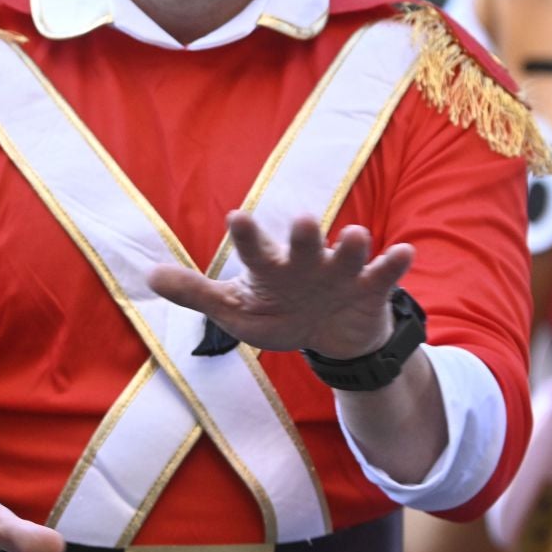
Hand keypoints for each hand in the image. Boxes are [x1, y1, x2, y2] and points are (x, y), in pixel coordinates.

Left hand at [147, 213, 414, 359]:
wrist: (331, 334)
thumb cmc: (278, 312)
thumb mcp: (235, 310)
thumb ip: (196, 293)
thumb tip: (147, 276)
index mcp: (272, 267)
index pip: (255, 250)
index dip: (247, 236)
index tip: (236, 217)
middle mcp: (307, 262)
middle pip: (305, 246)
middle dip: (306, 236)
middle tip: (304, 221)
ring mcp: (341, 272)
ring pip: (348, 254)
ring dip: (354, 246)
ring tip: (357, 235)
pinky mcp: (370, 287)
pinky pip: (384, 274)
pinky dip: (393, 264)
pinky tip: (404, 252)